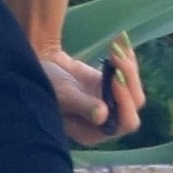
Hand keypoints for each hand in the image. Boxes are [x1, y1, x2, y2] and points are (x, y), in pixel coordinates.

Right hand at [37, 31, 144, 147]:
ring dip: (128, 65)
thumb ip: (82, 105)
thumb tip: (102, 115)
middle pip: (134, 103)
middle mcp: (106, 121)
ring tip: (116, 45)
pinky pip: (127, 74)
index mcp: (94, 132)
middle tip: (116, 56)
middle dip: (129, 78)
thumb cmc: (46, 87)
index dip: (126, 101)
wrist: (38, 71)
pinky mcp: (110, 86)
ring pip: (133, 87)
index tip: (115, 76)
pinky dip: (126, 57)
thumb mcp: (62, 95)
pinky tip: (120, 41)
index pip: (125, 122)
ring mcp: (110, 102)